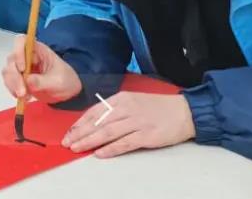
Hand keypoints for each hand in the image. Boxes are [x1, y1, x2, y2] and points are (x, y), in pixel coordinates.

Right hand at [1, 35, 82, 103]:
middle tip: (22, 92)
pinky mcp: (18, 78)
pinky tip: (24, 98)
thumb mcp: (58, 81)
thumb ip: (43, 81)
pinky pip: (9, 82)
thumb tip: (27, 81)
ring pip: (8, 71)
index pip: (21, 41)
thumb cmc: (65, 80)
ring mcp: (21, 67)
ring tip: (25, 97)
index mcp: (38, 49)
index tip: (23, 68)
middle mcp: (26, 55)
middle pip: (12, 59)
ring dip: (13, 85)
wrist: (67, 91)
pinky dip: (13, 90)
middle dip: (15, 77)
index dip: (18, 52)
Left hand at [63, 92, 195, 157]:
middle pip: (98, 122)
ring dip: (90, 141)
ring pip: (107, 132)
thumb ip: (115, 110)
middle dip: (80, 133)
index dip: (80, 123)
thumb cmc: (158, 108)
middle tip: (67, 142)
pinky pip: (124, 143)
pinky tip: (100, 153)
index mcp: (121, 99)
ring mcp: (137, 121)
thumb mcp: (133, 101)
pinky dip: (111, 148)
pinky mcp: (147, 135)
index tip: (69, 132)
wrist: (184, 111)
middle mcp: (127, 108)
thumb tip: (94, 122)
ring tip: (77, 148)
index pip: (95, 111)